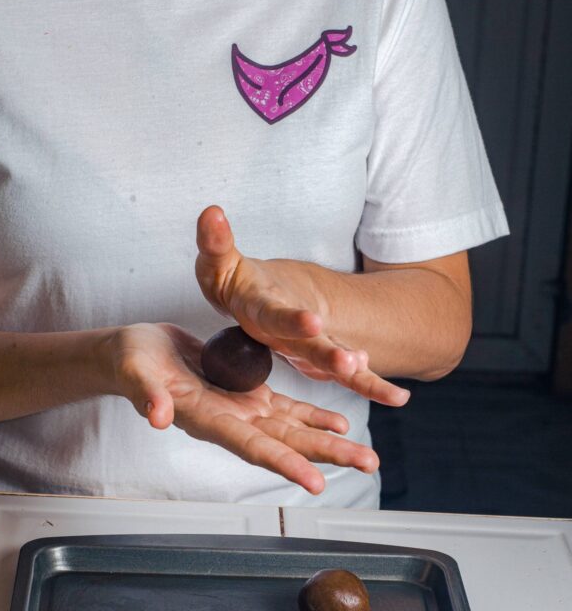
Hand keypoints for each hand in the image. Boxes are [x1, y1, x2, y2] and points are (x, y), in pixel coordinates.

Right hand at [108, 322, 378, 493]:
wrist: (136, 354)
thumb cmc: (130, 361)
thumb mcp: (136, 372)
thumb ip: (147, 394)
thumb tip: (156, 416)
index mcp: (208, 420)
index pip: (252, 446)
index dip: (284, 463)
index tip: (316, 482)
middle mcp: (232, 422)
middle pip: (287, 444)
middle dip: (327, 455)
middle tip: (368, 464)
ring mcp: (242, 410)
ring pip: (294, 430)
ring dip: (330, 442)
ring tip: (366, 455)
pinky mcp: (248, 394)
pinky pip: (287, 409)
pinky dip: (314, 417)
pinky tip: (340, 423)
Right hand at [194, 205, 409, 405]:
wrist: (249, 305)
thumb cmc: (234, 282)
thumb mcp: (219, 262)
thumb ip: (215, 242)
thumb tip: (212, 213)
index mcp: (258, 314)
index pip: (273, 317)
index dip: (290, 321)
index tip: (311, 321)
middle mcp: (281, 339)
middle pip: (305, 350)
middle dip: (327, 356)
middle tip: (349, 363)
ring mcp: (304, 349)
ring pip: (329, 366)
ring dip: (354, 375)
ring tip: (384, 386)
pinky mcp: (323, 354)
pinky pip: (350, 372)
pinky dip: (372, 383)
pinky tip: (399, 397)